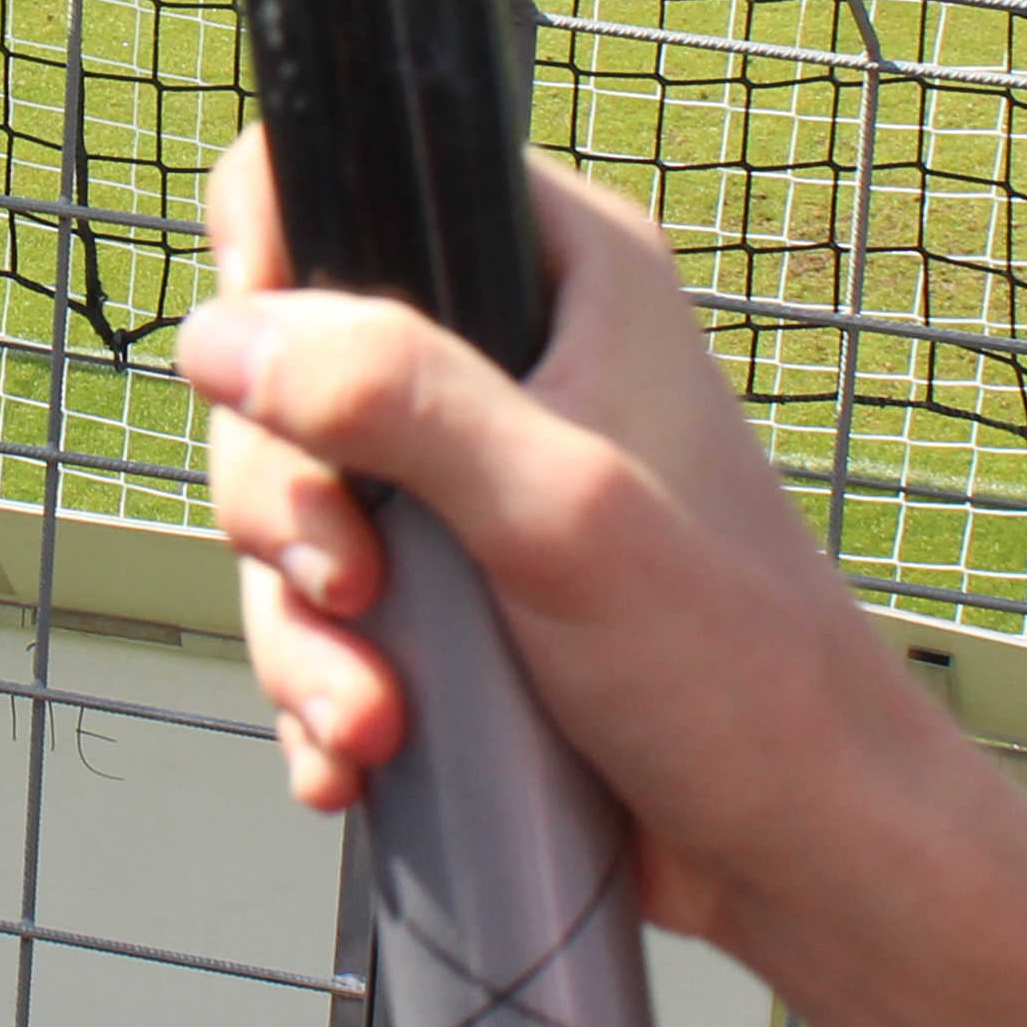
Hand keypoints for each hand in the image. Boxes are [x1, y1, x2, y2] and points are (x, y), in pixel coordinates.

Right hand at [178, 135, 958, 960]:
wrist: (796, 847)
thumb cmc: (741, 669)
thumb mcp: (561, 511)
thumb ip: (396, 398)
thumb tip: (229, 336)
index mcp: (559, 275)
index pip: (362, 179)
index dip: (277, 256)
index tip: (259, 374)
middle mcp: (507, 359)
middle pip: (285, 369)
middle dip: (286, 503)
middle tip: (349, 582)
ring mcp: (467, 480)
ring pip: (292, 505)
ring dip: (303, 628)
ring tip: (370, 715)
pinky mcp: (446, 590)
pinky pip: (318, 610)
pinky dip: (320, 683)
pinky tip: (355, 749)